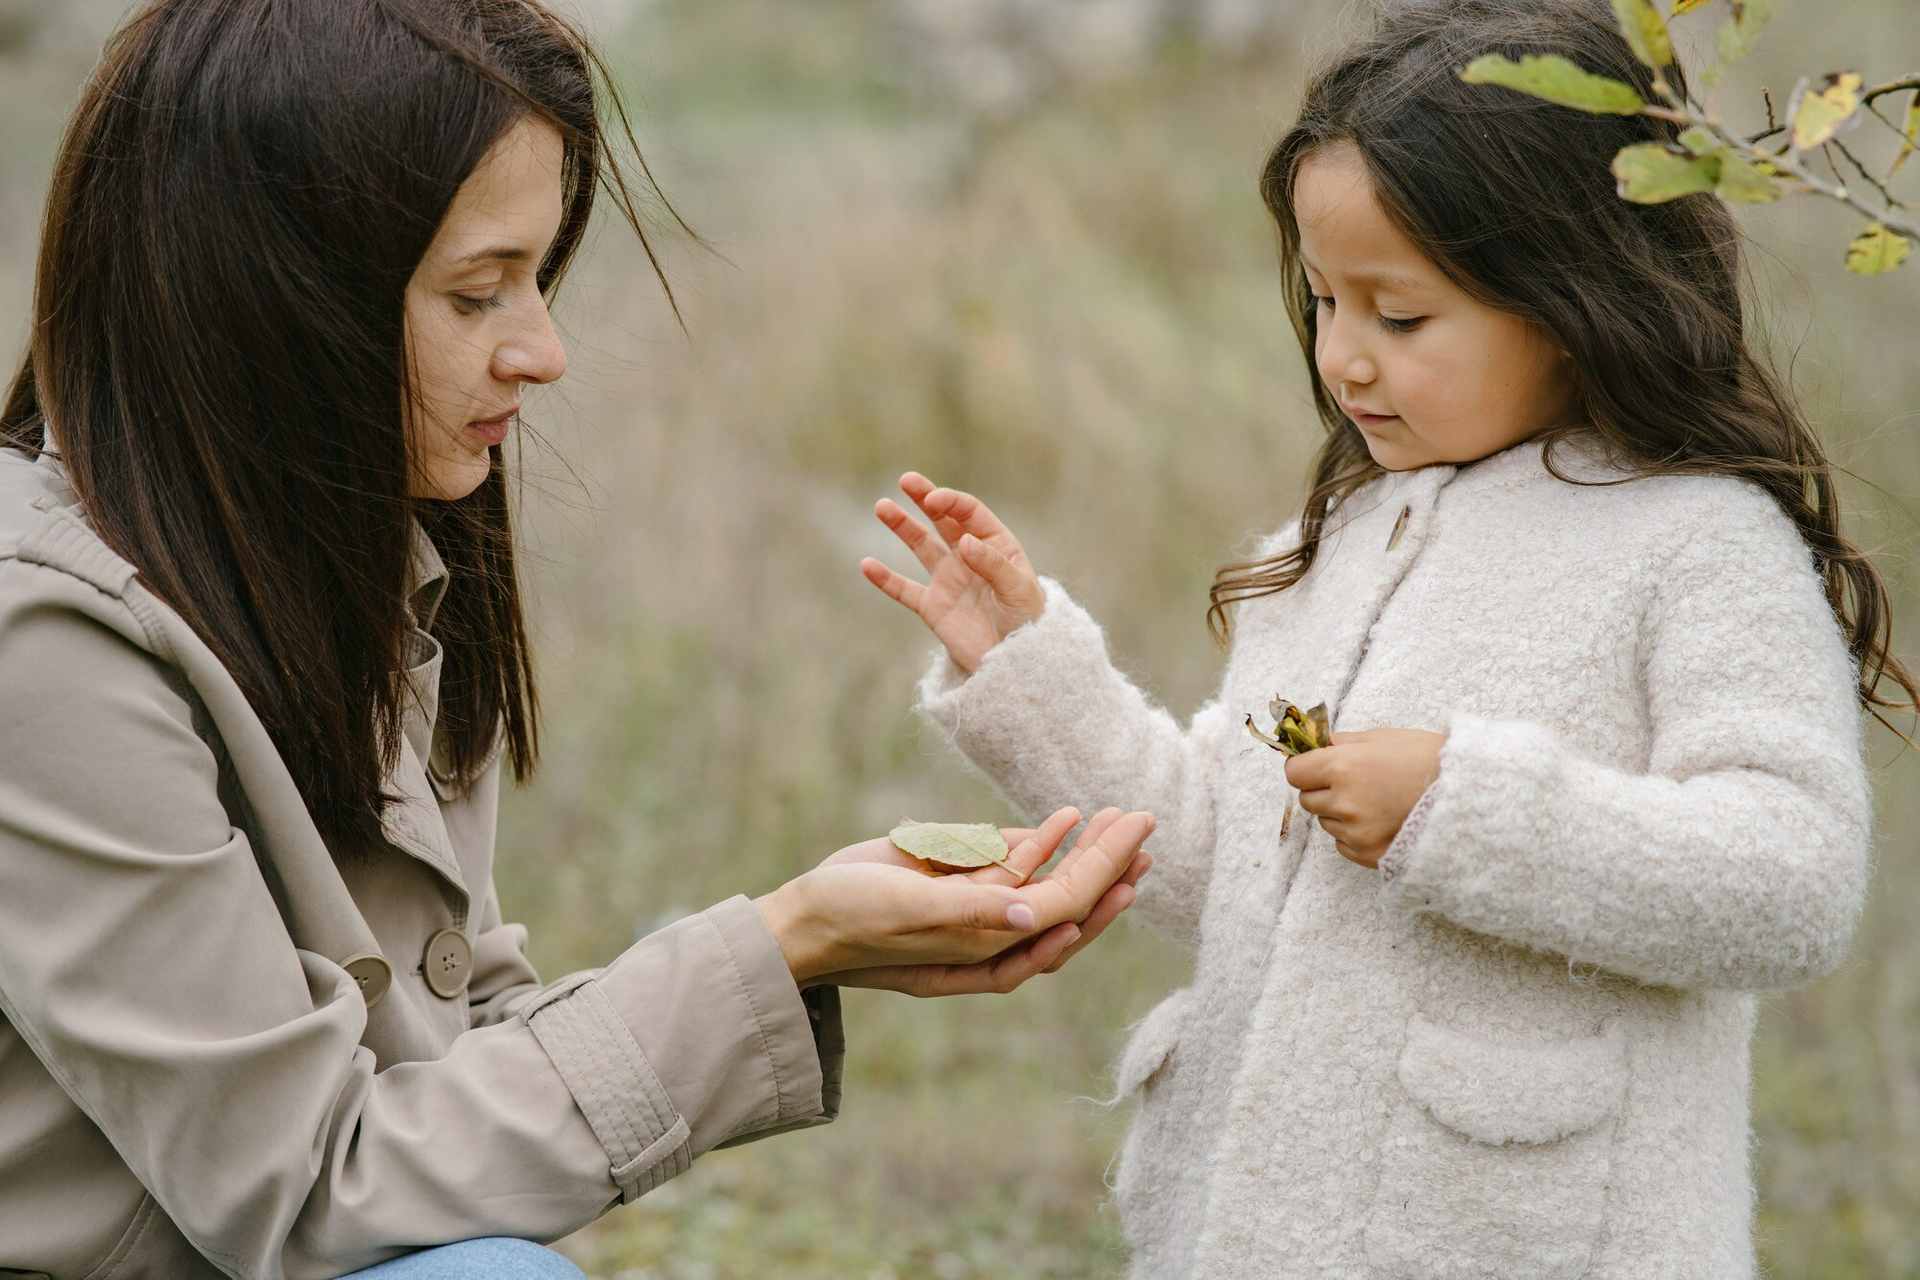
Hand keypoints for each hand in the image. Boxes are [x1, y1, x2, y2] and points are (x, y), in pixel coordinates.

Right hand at [757, 808, 1155, 995]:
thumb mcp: (906, 911)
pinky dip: (1040, 842)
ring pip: (1044, 881)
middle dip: (1109, 866)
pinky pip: (1009, 866)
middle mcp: (988, 935)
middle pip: (1066, 902)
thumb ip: (970, 912)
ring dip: (1083, 851)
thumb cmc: (848, 920)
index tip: (1134, 852)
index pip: (1058, 914)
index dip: (1099, 882)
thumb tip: (1034, 914)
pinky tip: (1064, 819)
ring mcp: (973, 909)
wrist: (800, 919)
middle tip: (1148, 827)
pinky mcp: (954, 887)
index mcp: (983, 952)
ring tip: (1122, 819)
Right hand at [860, 472, 1045, 672]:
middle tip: (906, 480)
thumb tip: (965, 542)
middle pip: (943, 520)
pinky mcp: (933, 607)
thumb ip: (993, 565)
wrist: (1016, 662)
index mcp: (995, 545)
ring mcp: (949, 580)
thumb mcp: (1018, 590)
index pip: (970, 514)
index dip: (951, 502)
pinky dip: (885, 579)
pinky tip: (867, 565)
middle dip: (925, 498)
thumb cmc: (1028, 621)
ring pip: (921, 546)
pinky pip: (904, 590)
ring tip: (881, 506)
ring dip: (902, 526)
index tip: (935, 499)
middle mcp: (969, 556)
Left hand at [1283, 729, 1445, 868]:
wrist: (1470, 797)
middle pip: (1307, 799)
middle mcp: (1344, 802)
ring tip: (1376, 801)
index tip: (1316, 766)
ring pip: (1326, 822)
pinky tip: (1382, 820)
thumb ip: (1343, 743)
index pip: (1294, 773)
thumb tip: (1316, 746)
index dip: (1305, 767)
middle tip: (1353, 782)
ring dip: (1339, 813)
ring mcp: (1356, 832)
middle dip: (1322, 790)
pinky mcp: (1369, 855)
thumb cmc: (1429, 760)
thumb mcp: (1384, 738)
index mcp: (1343, 767)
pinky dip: (1354, 834)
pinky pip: (1343, 844)